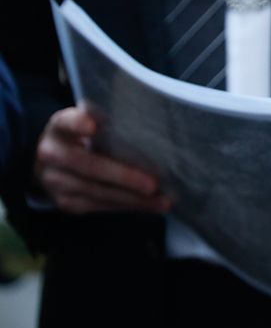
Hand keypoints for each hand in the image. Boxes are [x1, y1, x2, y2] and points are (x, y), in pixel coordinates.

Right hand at [33, 107, 169, 214]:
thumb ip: (109, 123)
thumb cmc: (86, 137)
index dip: (77, 124)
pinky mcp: (65, 202)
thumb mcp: (90, 122)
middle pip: (87, 165)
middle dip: (123, 176)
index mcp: (59, 127)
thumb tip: (154, 132)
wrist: (54, 162)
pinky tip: (150, 205)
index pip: (65, 122)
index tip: (93, 127)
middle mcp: (51, 154)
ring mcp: (55, 181)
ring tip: (162, 200)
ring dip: (132, 198)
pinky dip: (128, 206)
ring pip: (96, 191)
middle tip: (153, 184)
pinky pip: (99, 206)